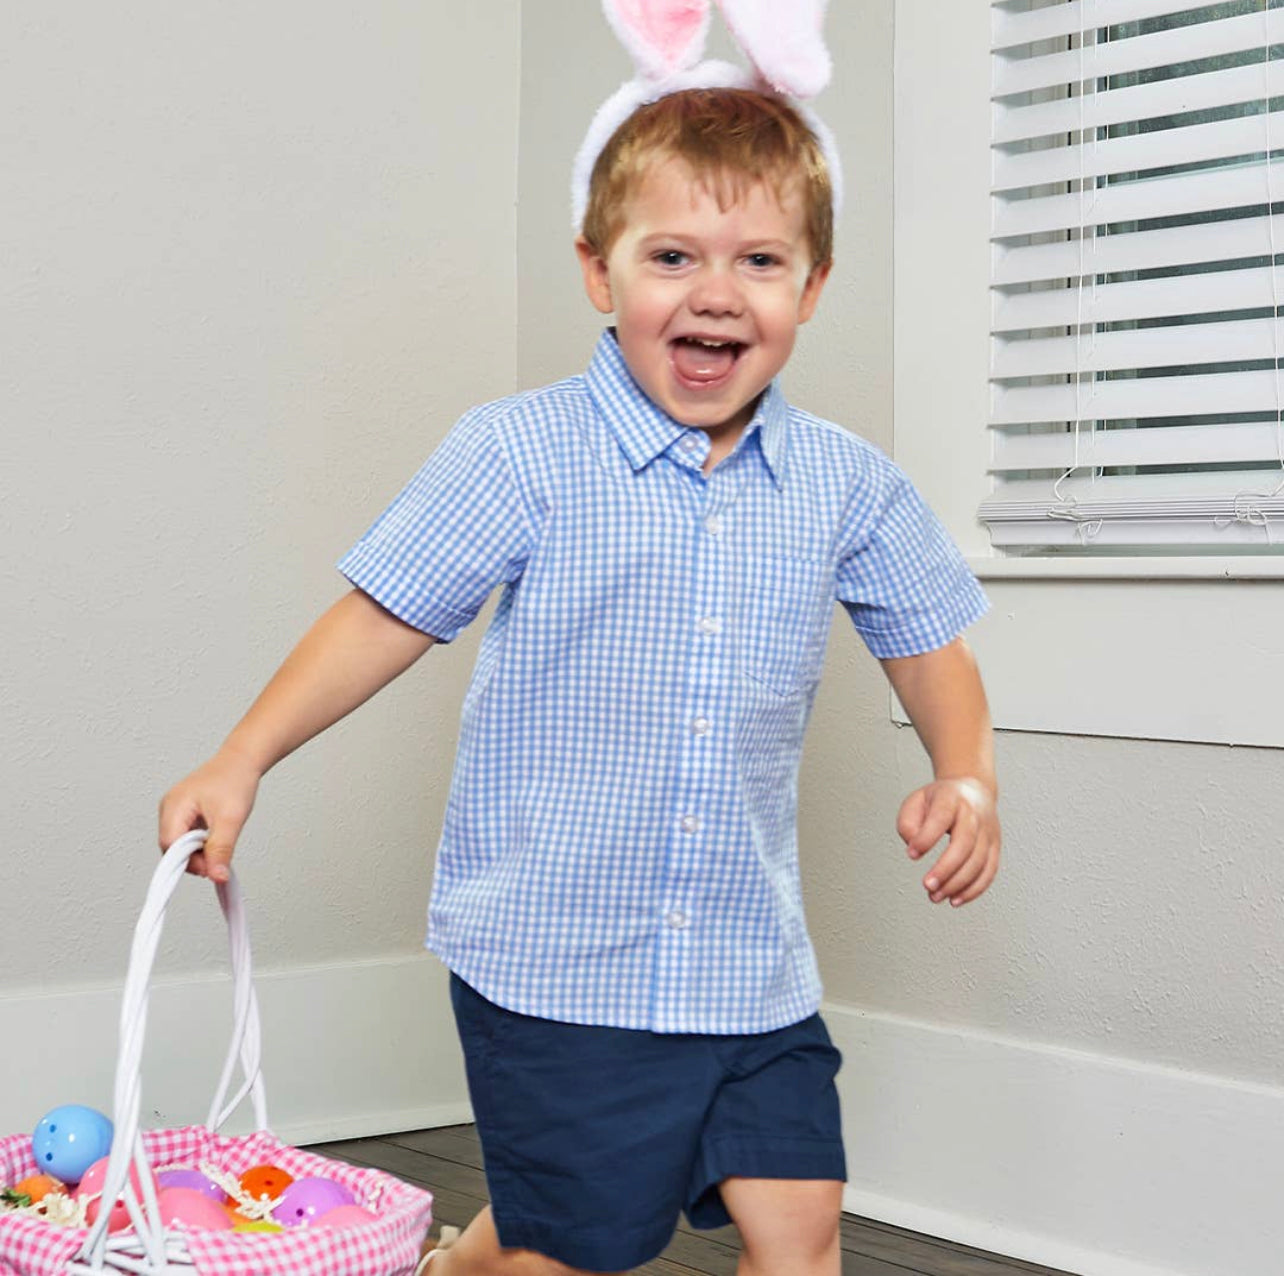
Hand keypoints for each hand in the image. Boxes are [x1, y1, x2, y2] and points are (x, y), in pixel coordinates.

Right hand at [157, 746, 261, 883]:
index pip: (170, 846)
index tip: (209, 870)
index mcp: (174, 806)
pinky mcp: (182, 811)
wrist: (241, 761)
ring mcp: (174, 809)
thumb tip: (217, 876)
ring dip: (196, 851)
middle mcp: (169, 807)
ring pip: (178, 843)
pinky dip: (198, 843)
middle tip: (217, 861)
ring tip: (218, 846)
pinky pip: (184, 835)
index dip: (188, 862)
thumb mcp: (231, 819)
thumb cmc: (235, 781)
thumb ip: (221, 850)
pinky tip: (213, 840)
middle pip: (171, 847)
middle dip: (193, 858)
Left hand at [896, 777, 999, 907]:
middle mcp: (974, 814)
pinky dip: (973, 889)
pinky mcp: (996, 846)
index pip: (941, 817)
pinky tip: (956, 899)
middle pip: (964, 843)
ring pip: (979, 861)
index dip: (926, 838)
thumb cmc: (940, 799)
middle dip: (945, 869)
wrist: (974, 789)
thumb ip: (908, 823)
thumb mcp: (916, 801)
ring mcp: (988, 831)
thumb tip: (914, 845)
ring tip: (936, 896)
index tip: (911, 854)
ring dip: (957, 884)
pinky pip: (989, 871)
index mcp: (951, 797)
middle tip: (927, 886)